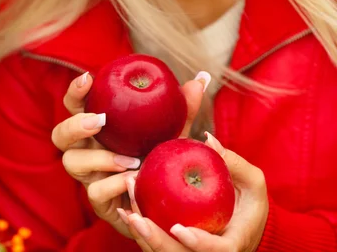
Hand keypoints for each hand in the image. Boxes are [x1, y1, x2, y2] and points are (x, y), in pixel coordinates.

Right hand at [51, 69, 209, 238]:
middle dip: (75, 124)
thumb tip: (202, 78)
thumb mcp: (174, 132)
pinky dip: (114, 183)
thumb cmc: (163, 158)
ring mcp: (90, 176)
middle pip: (61, 134)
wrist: (167, 203)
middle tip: (101, 120)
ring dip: (99, 158)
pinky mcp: (100, 201)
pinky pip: (95, 192)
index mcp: (99, 126)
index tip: (89, 79)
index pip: (76, 105)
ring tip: (129, 158)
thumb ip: (184, 108)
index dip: (76, 91)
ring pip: (71, 162)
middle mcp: (87, 148)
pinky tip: (134, 179)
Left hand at [118, 133, 268, 251]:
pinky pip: (158, 247)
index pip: (216, 250)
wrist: (250, 225)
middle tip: (136, 218)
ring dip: (143, 236)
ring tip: (126, 210)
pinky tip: (126, 211)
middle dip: (155, 241)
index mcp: (232, 243)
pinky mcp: (180, 250)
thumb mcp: (253, 181)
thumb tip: (208, 139)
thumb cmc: (253, 201)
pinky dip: (142, 233)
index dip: (197, 243)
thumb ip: (233, 162)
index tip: (178, 228)